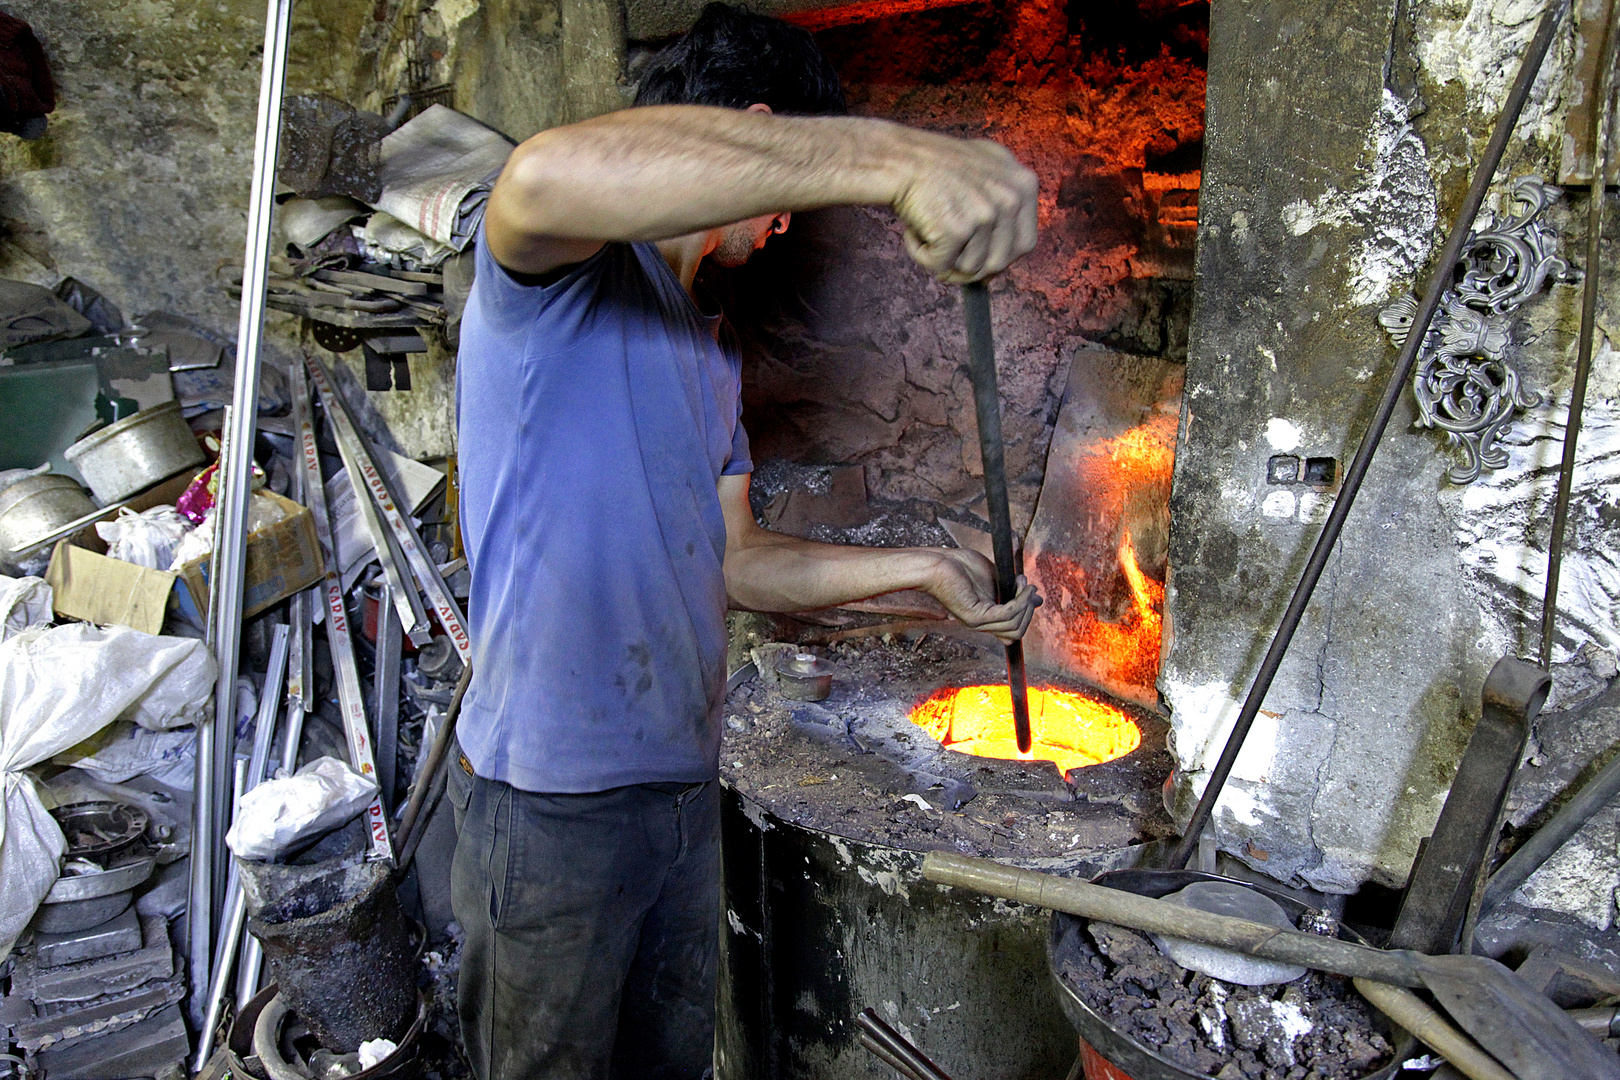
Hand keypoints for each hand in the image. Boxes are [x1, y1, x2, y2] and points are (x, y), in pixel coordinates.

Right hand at [890, 131, 1038, 282]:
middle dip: (972, 266)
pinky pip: (942, 267)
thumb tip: (997, 264)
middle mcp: (1010, 199)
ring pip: (970, 269)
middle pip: (1000, 262)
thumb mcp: (985, 171)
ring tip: (928, 229)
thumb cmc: (935, 165)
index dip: (1000, 256)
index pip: (1025, 243)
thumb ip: (1001, 206)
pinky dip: (922, 256)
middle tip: (948, 252)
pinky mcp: (958, 230)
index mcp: (1024, 185)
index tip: (980, 258)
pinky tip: (914, 232)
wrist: (899, 157)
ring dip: (944, 259)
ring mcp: (985, 215)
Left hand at [923, 548, 1040, 643]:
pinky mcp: (975, 615)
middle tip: (1029, 588)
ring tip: (1025, 584)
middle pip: (1017, 632)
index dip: (1027, 615)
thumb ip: (1014, 591)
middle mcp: (981, 625)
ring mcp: (977, 623)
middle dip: (1029, 610)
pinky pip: (1008, 615)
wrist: (937, 563)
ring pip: (1015, 626)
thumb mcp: (995, 579)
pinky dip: (1020, 601)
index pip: (1013, 632)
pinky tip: (1022, 586)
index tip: (1032, 594)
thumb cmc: (961, 567)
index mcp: (985, 619)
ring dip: (1026, 604)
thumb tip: (1038, 599)